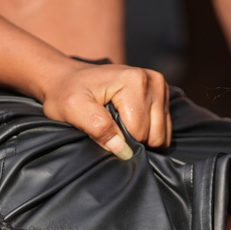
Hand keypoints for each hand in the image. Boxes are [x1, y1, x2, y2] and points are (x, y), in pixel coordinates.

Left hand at [40, 61, 170, 159]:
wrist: (66, 78)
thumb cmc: (66, 93)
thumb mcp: (73, 109)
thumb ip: (98, 128)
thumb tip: (124, 151)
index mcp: (135, 81)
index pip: (139, 131)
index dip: (119, 140)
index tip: (101, 128)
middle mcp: (153, 80)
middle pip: (155, 134)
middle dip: (133, 139)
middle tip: (110, 127)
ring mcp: (160, 86)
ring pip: (162, 135)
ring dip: (141, 137)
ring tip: (119, 124)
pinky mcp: (162, 95)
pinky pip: (163, 129)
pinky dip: (147, 132)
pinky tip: (129, 121)